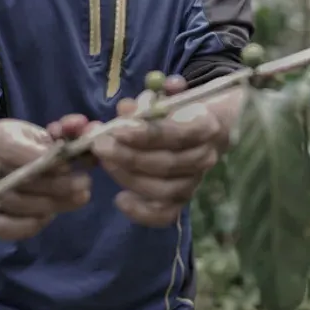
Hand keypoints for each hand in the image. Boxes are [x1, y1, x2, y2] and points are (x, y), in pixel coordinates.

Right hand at [0, 119, 91, 240]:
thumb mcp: (48, 133)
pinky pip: (2, 227)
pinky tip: (49, 216)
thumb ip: (65, 132)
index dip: (40, 157)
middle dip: (55, 184)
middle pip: (16, 178)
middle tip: (84, 182)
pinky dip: (28, 225)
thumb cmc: (30, 146)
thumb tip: (82, 128)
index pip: (13, 146)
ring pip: (15, 203)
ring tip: (79, 197)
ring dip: (51, 203)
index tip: (68, 163)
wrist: (2, 164)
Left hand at [92, 75, 224, 226]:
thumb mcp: (167, 95)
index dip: (146, 135)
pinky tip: (121, 199)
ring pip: (164, 190)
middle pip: (167, 163)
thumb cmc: (182, 106)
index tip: (117, 130)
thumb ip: (148, 101)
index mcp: (206, 126)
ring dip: (129, 177)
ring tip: (105, 163)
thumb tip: (126, 109)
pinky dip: (142, 212)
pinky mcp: (185, 198)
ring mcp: (196, 180)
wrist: (209, 124)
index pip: (177, 134)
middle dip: (128, 156)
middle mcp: (206, 157)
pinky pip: (166, 213)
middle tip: (100, 145)